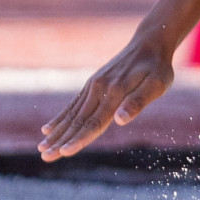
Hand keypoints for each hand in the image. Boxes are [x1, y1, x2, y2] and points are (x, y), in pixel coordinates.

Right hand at [38, 39, 174, 159]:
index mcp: (115, 92)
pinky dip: (60, 118)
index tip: (64, 152)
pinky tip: (48, 129)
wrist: (149, 42)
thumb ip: (139, 101)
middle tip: (45, 158)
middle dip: (61, 141)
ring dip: (57, 133)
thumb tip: (120, 120)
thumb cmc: (158, 66)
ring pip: (73, 114)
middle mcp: (99, 89)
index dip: (80, 139)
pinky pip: (74, 104)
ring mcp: (93, 85)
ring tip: (42, 149)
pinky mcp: (92, 84)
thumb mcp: (158, 83)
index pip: (95, 122)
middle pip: (78, 121)